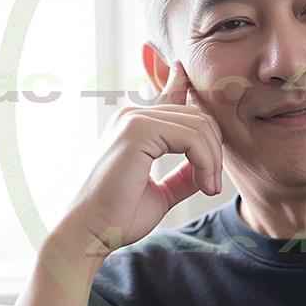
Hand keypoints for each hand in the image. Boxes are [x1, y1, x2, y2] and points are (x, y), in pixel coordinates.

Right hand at [59, 60, 223, 251]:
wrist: (90, 233)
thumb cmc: (118, 216)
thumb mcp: (161, 192)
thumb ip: (183, 175)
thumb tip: (207, 166)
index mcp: (134, 126)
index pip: (170, 96)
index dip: (185, 86)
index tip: (188, 73)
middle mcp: (132, 116)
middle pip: (196, 116)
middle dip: (214, 151)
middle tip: (212, 185)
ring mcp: (133, 119)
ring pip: (198, 126)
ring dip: (212, 160)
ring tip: (209, 188)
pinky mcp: (137, 130)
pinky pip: (191, 137)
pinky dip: (205, 161)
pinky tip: (203, 184)